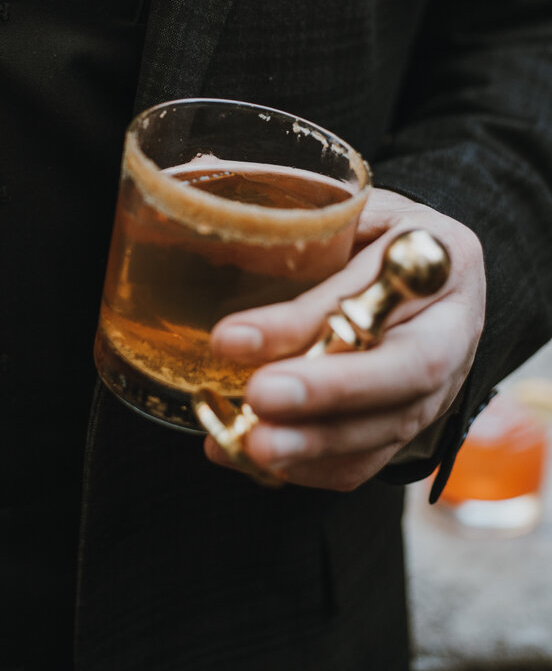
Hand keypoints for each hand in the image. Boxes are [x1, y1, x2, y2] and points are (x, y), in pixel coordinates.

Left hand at [205, 188, 485, 490]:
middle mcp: (453, 329)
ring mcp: (440, 387)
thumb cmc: (380, 231)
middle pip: (401, 375)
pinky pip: (370, 460)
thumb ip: (314, 213)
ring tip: (246, 445)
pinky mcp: (412, 425)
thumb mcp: (360, 205)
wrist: (431, 272)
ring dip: (312, 445)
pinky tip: (256, 462)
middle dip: (323, 393)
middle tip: (257, 401)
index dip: (302, 321)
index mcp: (441, 258)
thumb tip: (216, 201)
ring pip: (384, 430)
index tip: (229, 337)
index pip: (373, 294)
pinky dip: (314, 469)